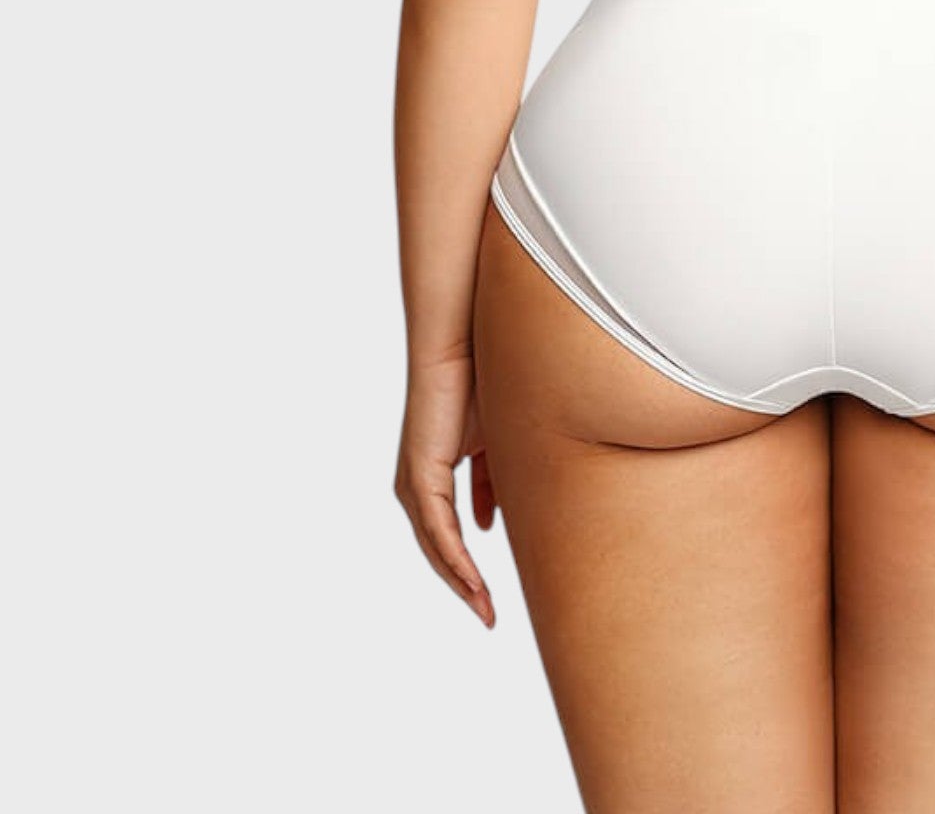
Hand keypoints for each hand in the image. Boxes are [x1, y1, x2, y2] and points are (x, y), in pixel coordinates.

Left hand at [394, 349, 496, 627]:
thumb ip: (493, 479)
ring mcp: (414, 480)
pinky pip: (439, 529)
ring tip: (485, 609)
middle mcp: (415, 483)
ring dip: (461, 580)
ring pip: (436, 546)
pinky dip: (457, 558)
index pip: (449, 533)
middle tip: (488, 616)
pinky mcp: (420, 473)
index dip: (468, 565)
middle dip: (464, 584)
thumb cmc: (482, 379)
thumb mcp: (497, 442)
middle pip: (438, 549)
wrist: (465, 341)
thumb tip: (496, 520)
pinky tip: (474, 581)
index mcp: (432, 474)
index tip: (489, 597)